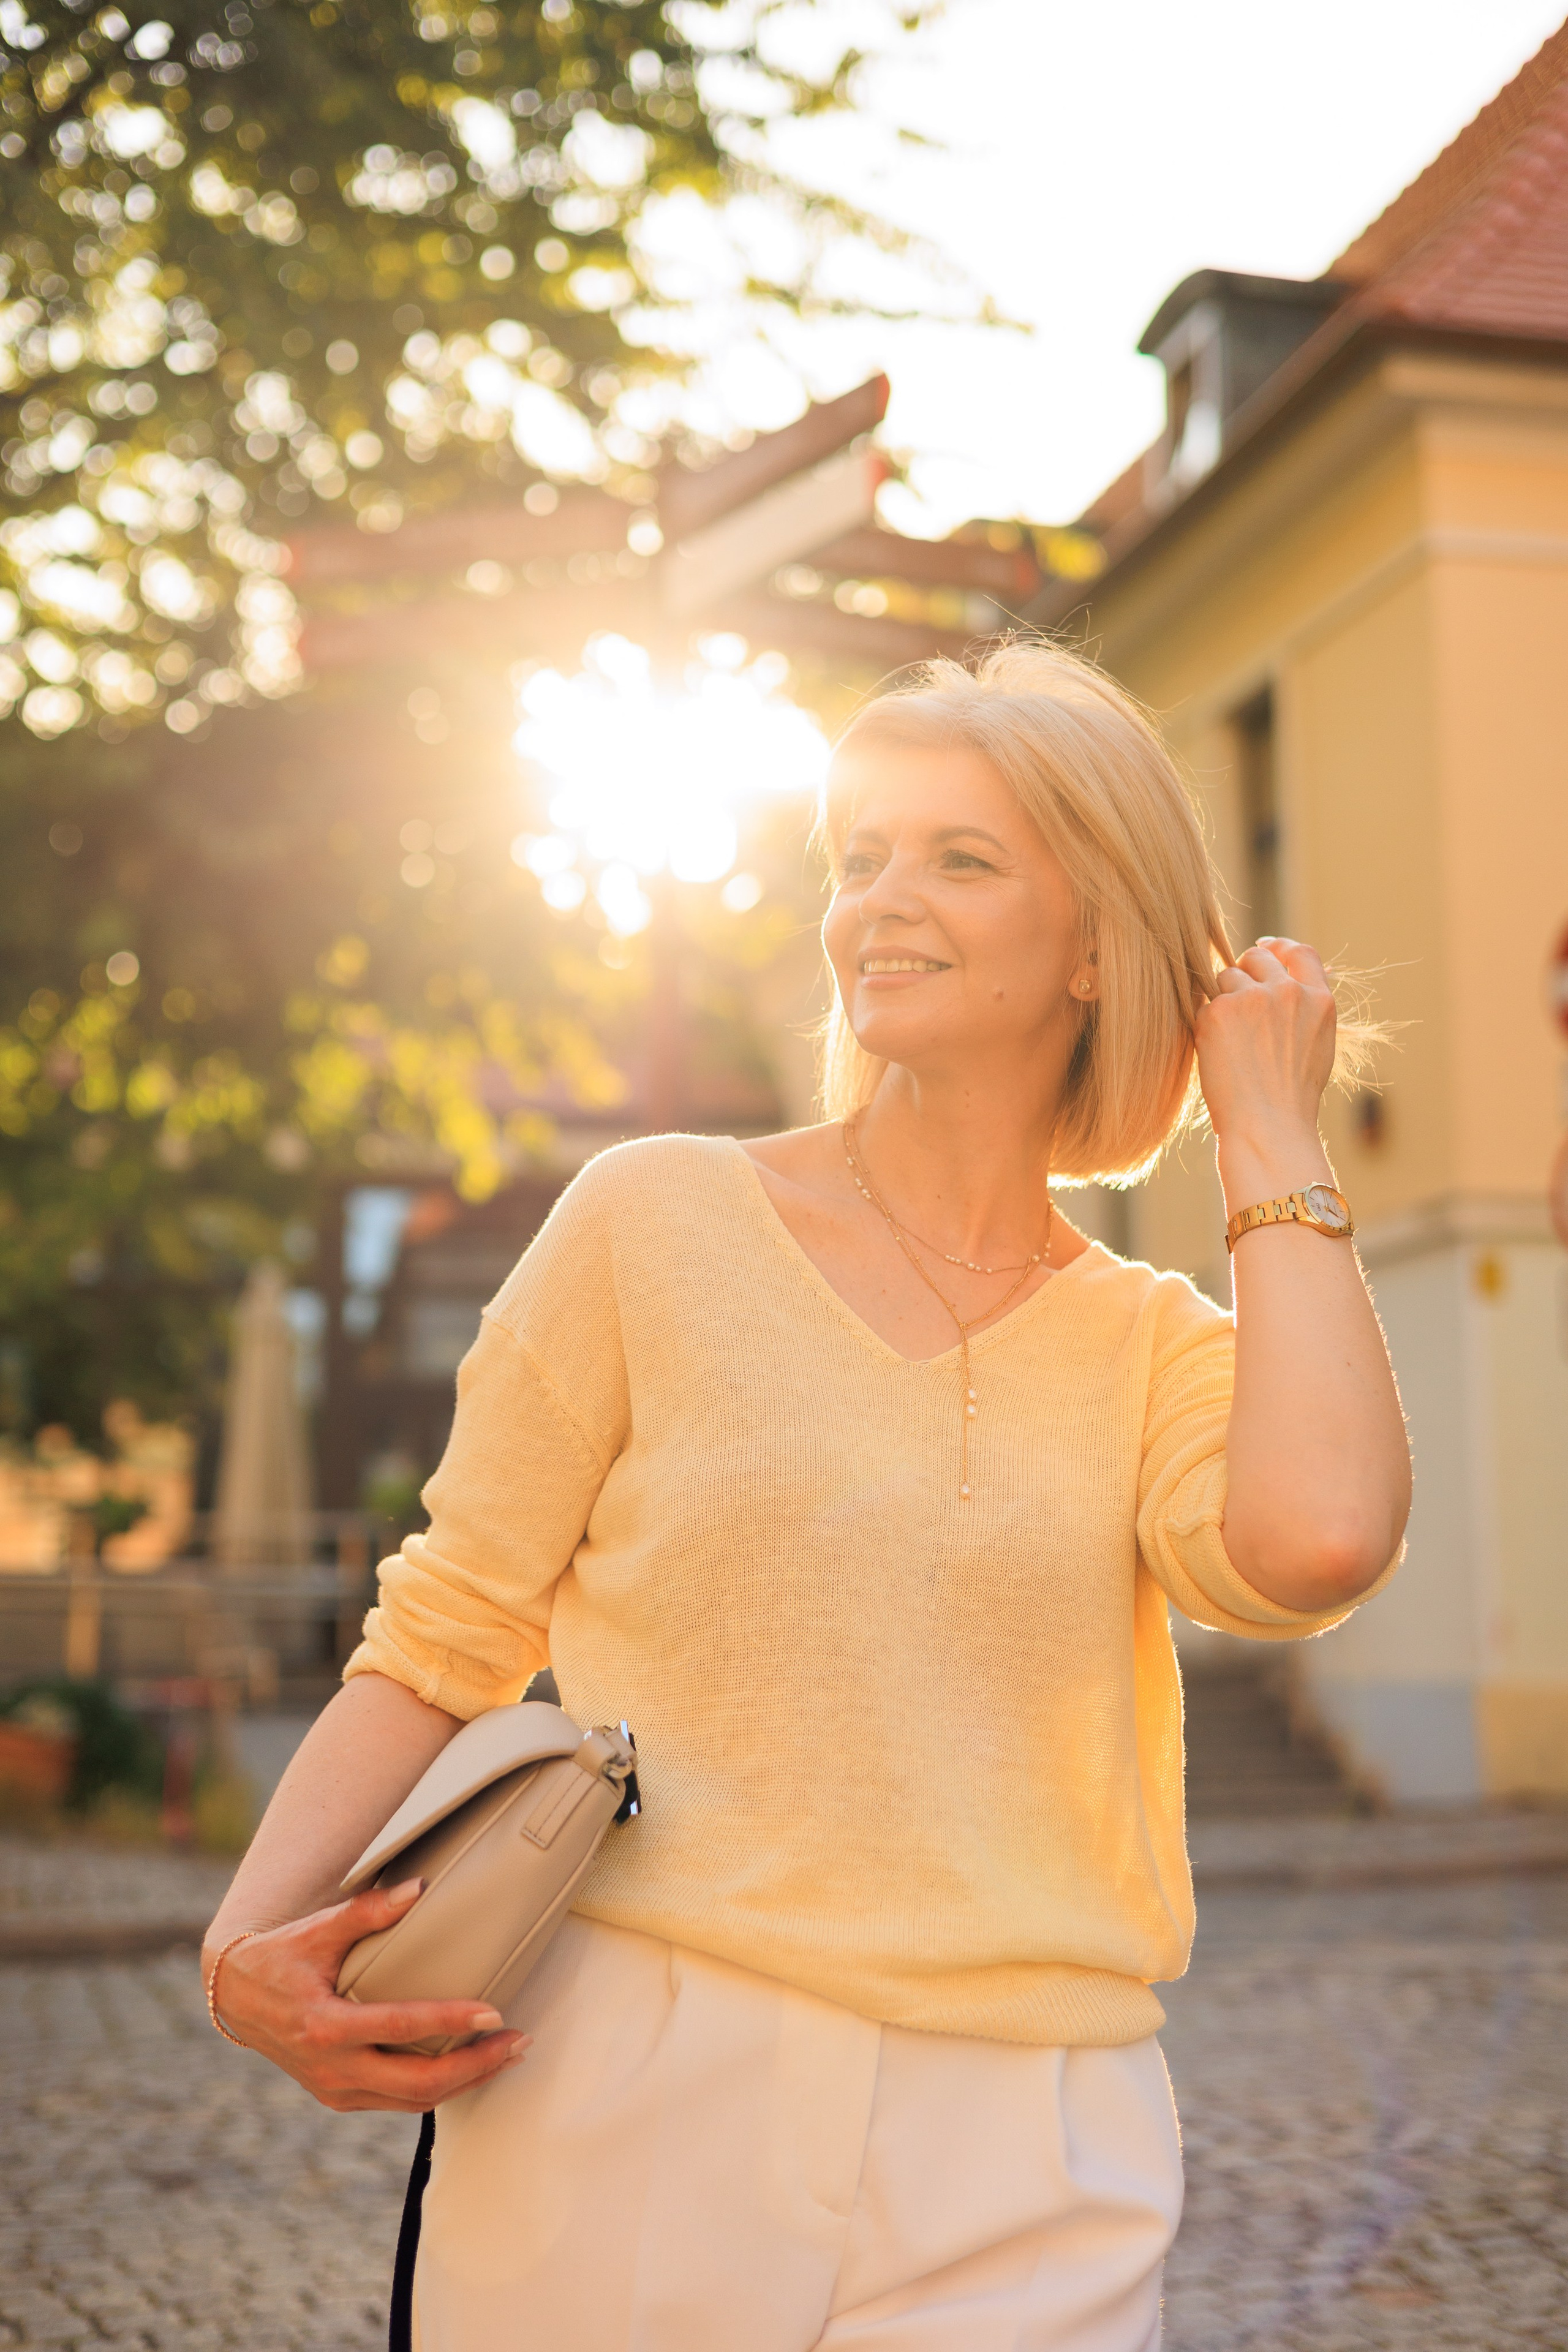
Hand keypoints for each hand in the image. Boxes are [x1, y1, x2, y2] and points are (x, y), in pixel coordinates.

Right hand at [203, 1878, 529, 2113]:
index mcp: (324, 2026)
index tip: (495, 2012)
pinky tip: (469, 2068)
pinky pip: (396, 2102)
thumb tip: (419, 1888)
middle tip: (518, 2042)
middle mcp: (331, 2068)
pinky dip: (437, 2090)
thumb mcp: (319, 1928)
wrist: (234, 1996)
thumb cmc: (280, 1955)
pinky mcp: (338, 2096)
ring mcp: (334, 2089)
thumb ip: (368, 1910)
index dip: (450, 2021)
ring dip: (465, 2082)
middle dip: (475, 2066)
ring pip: (411, 2101)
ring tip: (507, 2055)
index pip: (399, 2029)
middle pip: (416, 2084)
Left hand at [1196, 938, 1336, 1183]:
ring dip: (1223, 1001)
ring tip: (1232, 1044)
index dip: (1277, 947)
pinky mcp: (1217, 1012)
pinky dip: (1206, 1025)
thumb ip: (1304, 1008)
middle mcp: (1286, 992)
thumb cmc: (1291, 1097)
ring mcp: (1250, 999)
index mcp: (1318, 999)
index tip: (1262, 948)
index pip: (1298, 952)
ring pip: (1225, 978)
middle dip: (1243, 973)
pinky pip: (1203, 1004)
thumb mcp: (1316, 1046)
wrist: (1267, 1127)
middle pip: (1255, 958)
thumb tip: (1285, 981)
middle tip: (1236, 1004)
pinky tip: (1217, 1054)